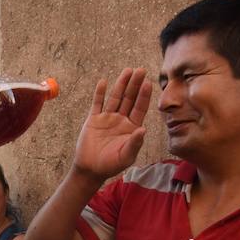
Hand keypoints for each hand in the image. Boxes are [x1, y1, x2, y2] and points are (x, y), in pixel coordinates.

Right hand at [73, 68, 151, 182]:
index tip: (148, 83)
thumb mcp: (126, 156)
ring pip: (115, 98)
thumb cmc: (111, 165)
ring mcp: (107, 118)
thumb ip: (135, 143)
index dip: (144, 96)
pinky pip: (97, 104)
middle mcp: (121, 120)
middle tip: (141, 70)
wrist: (91, 169)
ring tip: (127, 71)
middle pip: (129, 98)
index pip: (140, 108)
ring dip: (121, 84)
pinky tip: (103, 83)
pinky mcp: (94, 119)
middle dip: (135, 84)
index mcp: (132, 127)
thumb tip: (143, 129)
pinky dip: (100, 93)